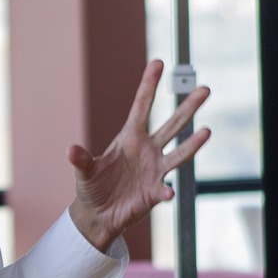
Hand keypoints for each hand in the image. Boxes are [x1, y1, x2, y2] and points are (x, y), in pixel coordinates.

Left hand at [66, 60, 210, 251]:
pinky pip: (164, 189)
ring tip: (207, 131)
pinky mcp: (155, 191)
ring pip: (179, 153)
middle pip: (172, 124)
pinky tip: (169, 193)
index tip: (158, 63)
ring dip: (193, 144)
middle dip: (188, 107)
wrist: (99, 214)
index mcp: (129, 137)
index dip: (149, 84)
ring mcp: (155, 169)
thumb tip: (70, 150)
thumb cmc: (92, 187)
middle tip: (205, 89)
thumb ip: (80, 160)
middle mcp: (147, 149)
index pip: (142, 106)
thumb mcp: (84, 172)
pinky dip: (167, 192)